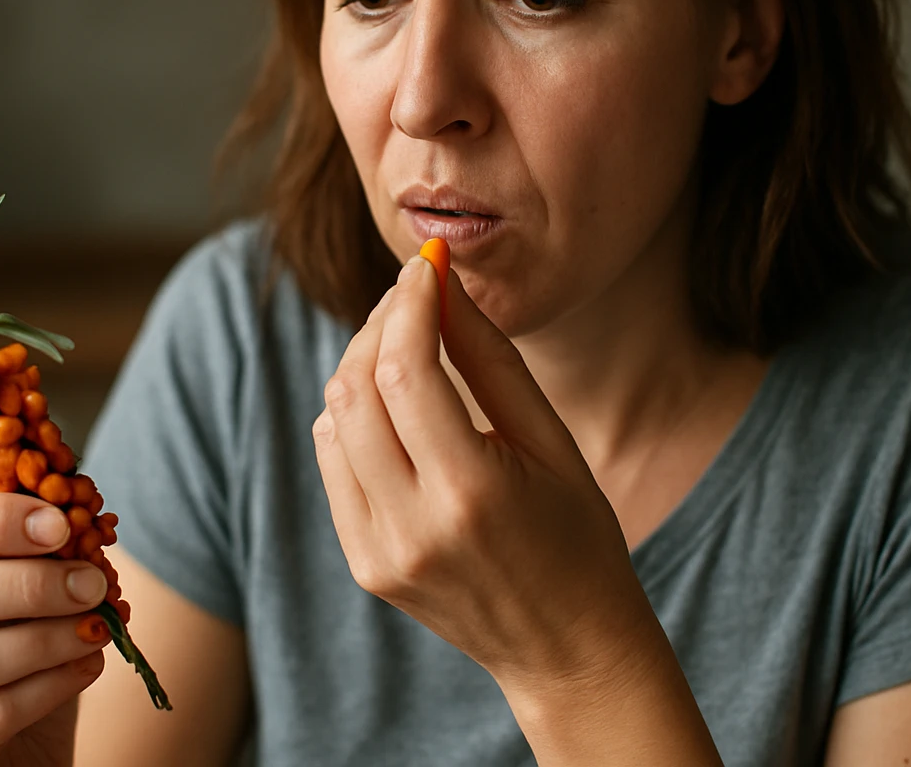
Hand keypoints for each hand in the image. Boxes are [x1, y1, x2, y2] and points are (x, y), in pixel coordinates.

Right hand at [0, 493, 112, 766]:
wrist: (21, 747)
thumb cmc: (23, 655)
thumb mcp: (31, 595)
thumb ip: (43, 554)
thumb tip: (82, 512)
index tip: (61, 524)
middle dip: (31, 582)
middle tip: (92, 584)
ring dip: (48, 637)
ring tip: (97, 629)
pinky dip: (52, 686)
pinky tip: (87, 667)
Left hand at [313, 255, 650, 693]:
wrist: (567, 647)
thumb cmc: (578, 533)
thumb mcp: (551, 438)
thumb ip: (489, 357)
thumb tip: (441, 281)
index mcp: (472, 492)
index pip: (407, 368)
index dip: (409, 302)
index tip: (426, 264)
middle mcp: (412, 526)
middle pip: (357, 388)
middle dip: (379, 324)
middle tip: (413, 293)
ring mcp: (378, 551)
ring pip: (333, 420)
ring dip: (360, 364)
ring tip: (403, 340)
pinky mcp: (363, 563)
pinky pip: (333, 462)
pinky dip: (351, 415)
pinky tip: (391, 401)